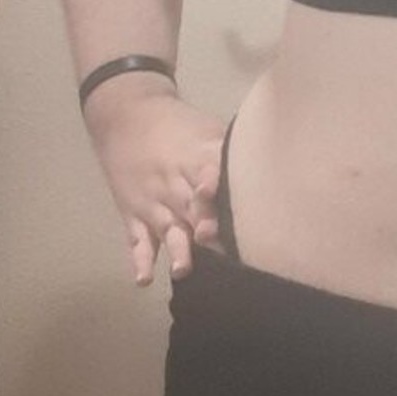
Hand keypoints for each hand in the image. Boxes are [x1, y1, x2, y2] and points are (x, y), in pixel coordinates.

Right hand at [87, 92, 227, 286]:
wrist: (123, 115)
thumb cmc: (177, 125)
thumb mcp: (206, 128)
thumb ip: (230, 152)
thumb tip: (273, 170)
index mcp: (195, 158)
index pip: (208, 172)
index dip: (214, 184)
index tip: (224, 198)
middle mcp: (173, 183)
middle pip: (191, 206)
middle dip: (204, 225)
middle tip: (217, 244)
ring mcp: (152, 201)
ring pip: (167, 227)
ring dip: (176, 249)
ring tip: (182, 270)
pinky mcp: (134, 214)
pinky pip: (137, 239)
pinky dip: (139, 259)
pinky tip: (143, 280)